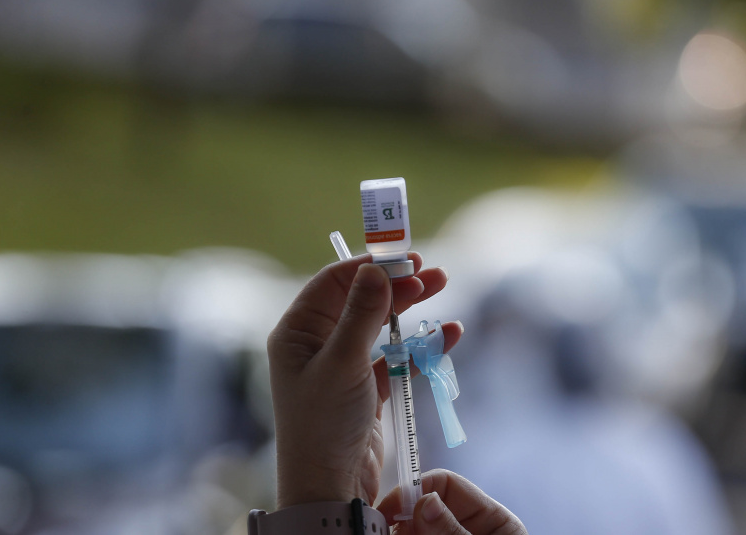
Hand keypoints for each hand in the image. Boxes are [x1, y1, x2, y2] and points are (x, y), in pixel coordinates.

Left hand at [267, 253, 461, 508]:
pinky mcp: (367, 389)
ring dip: (411, 309)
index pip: (334, 283)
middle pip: (361, 300)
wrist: (331, 487)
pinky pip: (396, 356)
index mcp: (298, 332)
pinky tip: (446, 334)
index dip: (369, 267)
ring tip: (443, 288)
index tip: (404, 258)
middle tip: (432, 273)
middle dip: (397, 285)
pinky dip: (419, 345)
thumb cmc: (324, 423)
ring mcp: (344, 366)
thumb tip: (375, 269)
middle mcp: (318, 344)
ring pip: (381, 325)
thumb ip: (362, 315)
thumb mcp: (342, 363)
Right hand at [378, 469, 527, 534]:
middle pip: (426, 508)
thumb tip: (425, 500)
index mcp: (493, 520)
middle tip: (383, 527)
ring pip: (415, 528)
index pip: (449, 485)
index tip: (392, 505)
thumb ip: (453, 531)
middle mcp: (469, 528)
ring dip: (399, 531)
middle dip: (403, 515)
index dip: (418, 487)